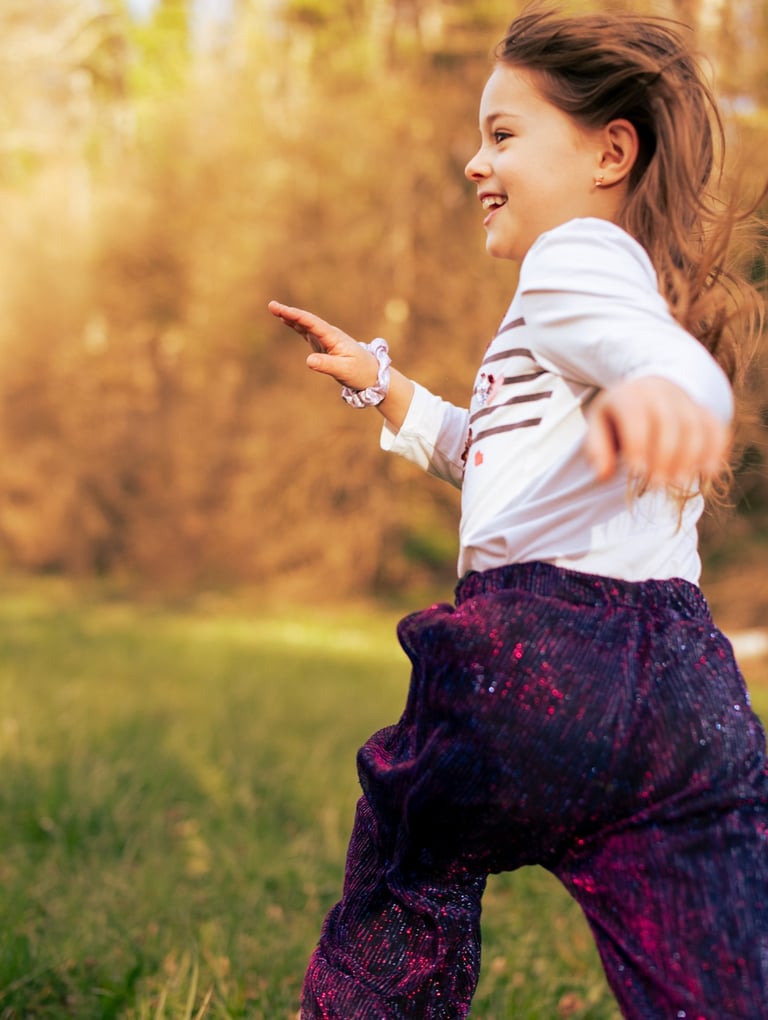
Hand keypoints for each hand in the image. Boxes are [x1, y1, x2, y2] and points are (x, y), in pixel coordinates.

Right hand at [268, 300, 378, 390]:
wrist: (372, 374)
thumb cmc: (360, 372)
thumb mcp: (344, 370)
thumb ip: (327, 365)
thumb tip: (308, 361)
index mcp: (333, 338)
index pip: (312, 324)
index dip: (296, 317)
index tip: (282, 311)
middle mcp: (329, 335)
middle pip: (307, 320)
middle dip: (289, 313)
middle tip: (272, 305)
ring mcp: (326, 339)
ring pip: (306, 324)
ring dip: (290, 317)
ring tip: (274, 309)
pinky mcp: (324, 345)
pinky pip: (307, 332)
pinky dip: (296, 325)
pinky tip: (286, 320)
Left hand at [584, 376, 729, 487]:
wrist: (647, 390)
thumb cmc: (618, 417)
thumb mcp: (598, 426)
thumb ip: (597, 449)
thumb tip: (603, 476)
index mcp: (630, 396)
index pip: (636, 418)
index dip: (638, 445)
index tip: (636, 471)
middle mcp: (660, 394)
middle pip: (670, 423)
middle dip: (665, 456)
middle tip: (658, 484)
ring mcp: (686, 402)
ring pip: (696, 426)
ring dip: (691, 457)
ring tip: (680, 482)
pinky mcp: (705, 413)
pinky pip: (717, 428)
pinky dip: (716, 450)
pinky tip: (709, 472)